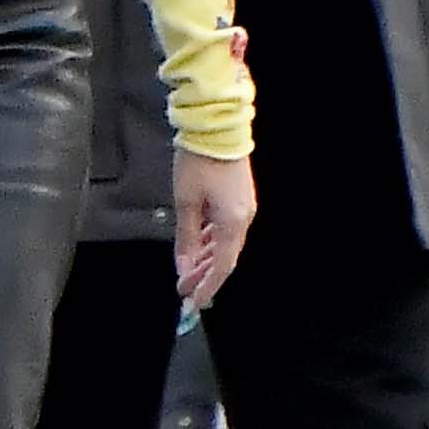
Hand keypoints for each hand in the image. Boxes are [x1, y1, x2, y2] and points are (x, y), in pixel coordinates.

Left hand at [174, 150, 254, 312]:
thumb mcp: (186, 201)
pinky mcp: (237, 198)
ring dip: (206, 260)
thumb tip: (184, 268)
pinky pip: (224, 229)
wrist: (216, 126)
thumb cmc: (198, 163)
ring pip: (224, 244)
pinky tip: (196, 249)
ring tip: (187, 274)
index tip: (192, 302)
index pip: (221, 266)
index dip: (207, 286)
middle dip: (204, 276)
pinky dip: (210, 242)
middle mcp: (244, 219)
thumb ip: (186, 238)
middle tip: (184, 290)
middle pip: (224, 257)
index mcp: (233, 223)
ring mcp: (242, 208)